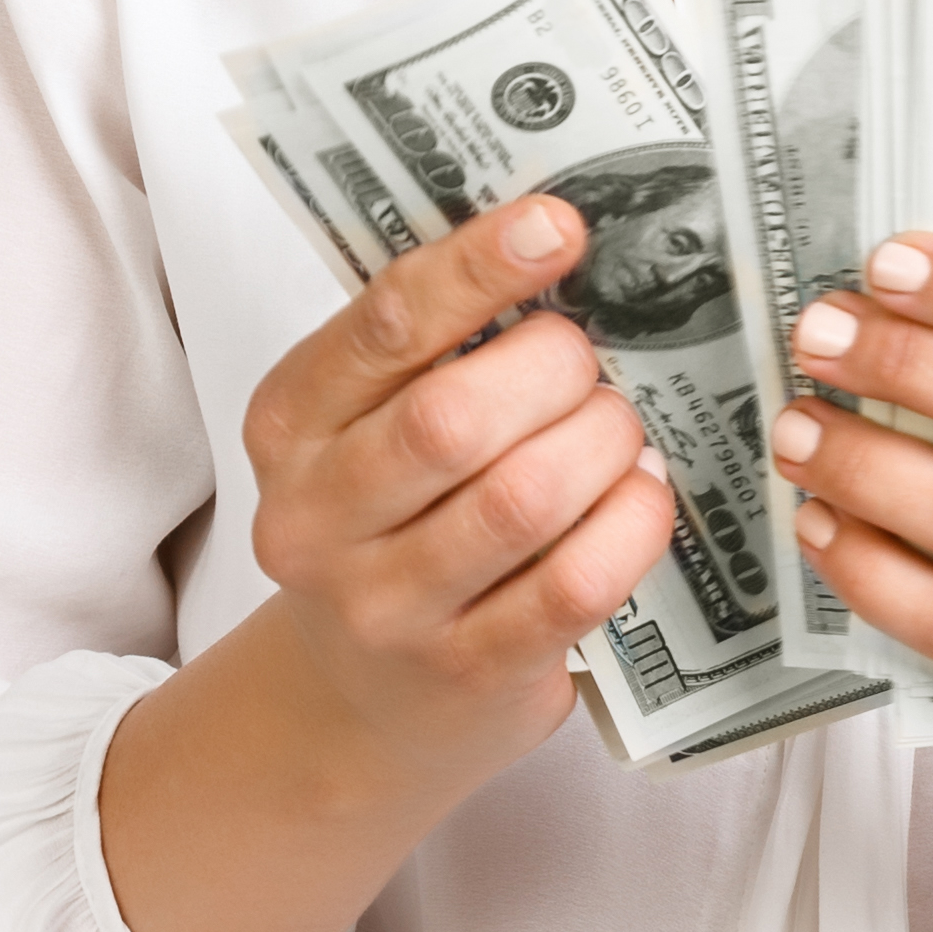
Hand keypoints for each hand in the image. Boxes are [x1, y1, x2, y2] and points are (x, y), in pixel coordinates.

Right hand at [98, 194, 681, 931]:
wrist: (356, 705)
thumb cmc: (387, 527)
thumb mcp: (365, 429)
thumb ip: (430, 348)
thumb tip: (556, 241)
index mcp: (291, 425)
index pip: (385, 326)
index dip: (478, 267)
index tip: (558, 226)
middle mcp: (318, 519)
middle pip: (452, 417)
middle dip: (554, 367)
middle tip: (593, 358)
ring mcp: (388, 608)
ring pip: (521, 499)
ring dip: (601, 443)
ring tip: (622, 427)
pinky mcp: (467, 674)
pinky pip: (572, 586)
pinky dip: (629, 526)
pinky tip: (642, 495)